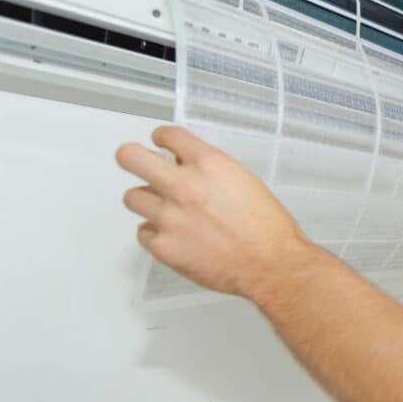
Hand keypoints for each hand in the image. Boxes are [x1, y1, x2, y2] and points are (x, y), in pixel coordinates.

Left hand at [116, 126, 311, 298]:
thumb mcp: (246, 183)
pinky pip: (143, 232)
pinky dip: (154, 233)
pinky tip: (174, 236)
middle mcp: (185, 186)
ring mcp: (170, 217)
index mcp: (211, 165)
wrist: (272, 265)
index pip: (169, 135)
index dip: (161, 137)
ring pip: (132, 197)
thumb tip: (187, 165)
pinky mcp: (164, 246)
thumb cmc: (268, 229)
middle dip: (131, 157)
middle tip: (135, 162)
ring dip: (146, 200)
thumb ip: (212, 171)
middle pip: (130, 157)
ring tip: (163, 210)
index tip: (159, 142)